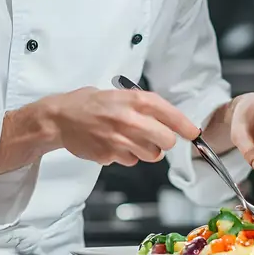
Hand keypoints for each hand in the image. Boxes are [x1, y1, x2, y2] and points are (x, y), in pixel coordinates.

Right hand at [46, 87, 199, 166]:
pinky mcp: (110, 155)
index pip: (171, 115)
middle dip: (164, 141)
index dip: (186, 126)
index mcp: (135, 100)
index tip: (193, 133)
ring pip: (152, 155)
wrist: (60, 118)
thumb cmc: (88, 103)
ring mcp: (120, 140)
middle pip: (167, 141)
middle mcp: (130, 120)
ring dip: (146, 150)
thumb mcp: (118, 94)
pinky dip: (126, 156)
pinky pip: (131, 161)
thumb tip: (166, 119)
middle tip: (155, 137)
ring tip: (129, 139)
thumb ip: (142, 105)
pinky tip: (114, 144)